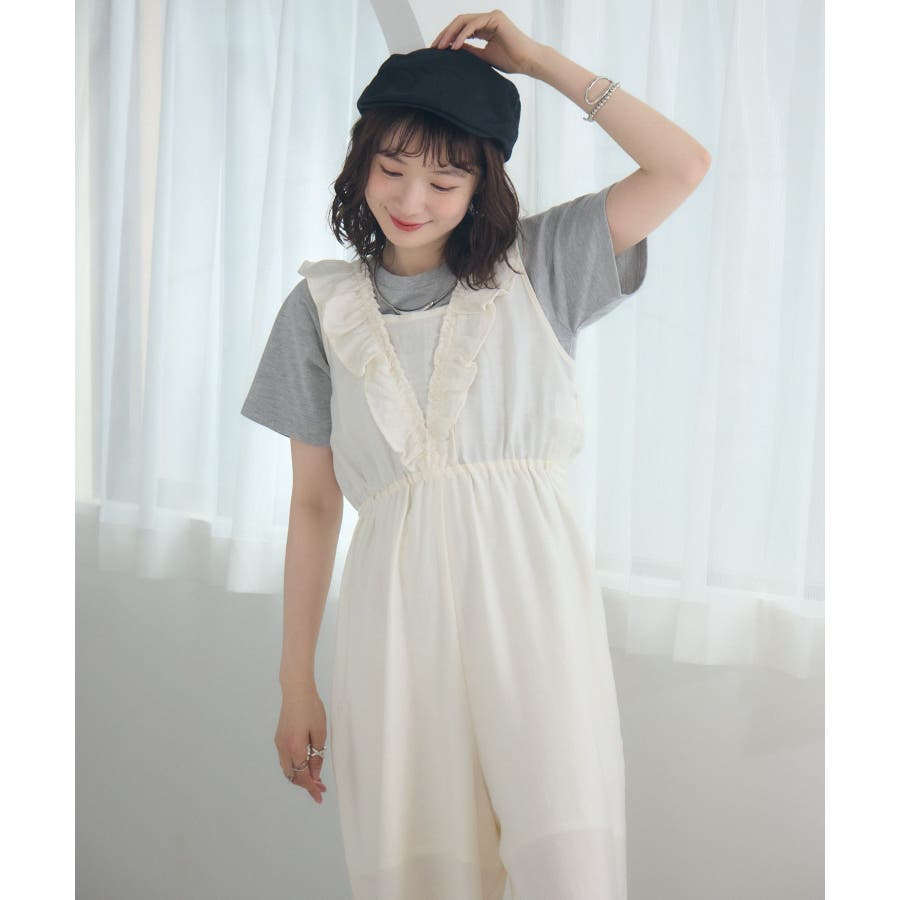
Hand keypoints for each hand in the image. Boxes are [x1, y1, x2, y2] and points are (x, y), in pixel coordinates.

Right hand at [275, 683, 328, 803]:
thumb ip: (317, 755)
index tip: (319, 797)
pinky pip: (286, 760)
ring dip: (300, 776)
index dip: (312, 788)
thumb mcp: (320, 732)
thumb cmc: (311, 708)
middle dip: (307, 784)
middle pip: (293, 776)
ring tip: (315, 778)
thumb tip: (315, 774)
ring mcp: (279, 743)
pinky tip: (305, 765)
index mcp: (295, 748)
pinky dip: (295, 766)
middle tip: (321, 788)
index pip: (303, 776)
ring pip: (288, 769)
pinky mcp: (279, 738)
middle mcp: (283, 748)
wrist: (296, 690)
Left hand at [430, 10, 543, 76]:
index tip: (437, 50)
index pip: (462, 28)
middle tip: (434, 48)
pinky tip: (455, 46)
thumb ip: (471, 50)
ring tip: (441, 48)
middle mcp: (487, 19)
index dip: (448, 37)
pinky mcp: (495, 18)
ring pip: (464, 21)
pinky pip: (473, 25)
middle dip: (445, 34)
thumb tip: (454, 49)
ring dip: (450, 34)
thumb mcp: (484, 56)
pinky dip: (462, 35)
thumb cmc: (511, 60)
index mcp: (485, 27)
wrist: (527, 61)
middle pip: (460, 22)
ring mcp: (491, 17)